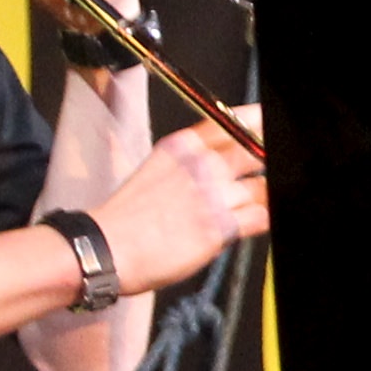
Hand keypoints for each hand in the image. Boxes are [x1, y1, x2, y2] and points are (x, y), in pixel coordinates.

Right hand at [90, 110, 267, 291]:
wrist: (105, 248)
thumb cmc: (125, 218)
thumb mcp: (156, 172)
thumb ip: (191, 165)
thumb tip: (223, 167)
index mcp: (182, 147)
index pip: (233, 123)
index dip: (257, 124)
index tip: (265, 128)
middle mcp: (200, 165)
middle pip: (255, 150)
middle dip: (265, 159)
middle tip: (265, 167)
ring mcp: (212, 195)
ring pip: (262, 188)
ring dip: (261, 198)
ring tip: (249, 205)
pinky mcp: (219, 226)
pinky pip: (261, 216)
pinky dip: (263, 219)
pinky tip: (252, 223)